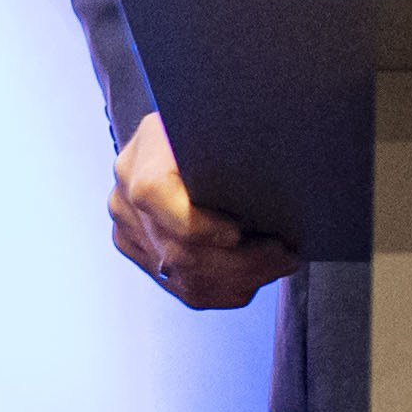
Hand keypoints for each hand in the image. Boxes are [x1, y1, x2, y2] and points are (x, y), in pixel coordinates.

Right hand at [108, 110, 297, 310]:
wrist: (190, 139)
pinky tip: (256, 274)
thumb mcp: (223, 124)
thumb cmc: (217, 129)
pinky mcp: (142, 254)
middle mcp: (126, 197)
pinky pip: (185, 288)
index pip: (155, 195)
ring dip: (241, 278)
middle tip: (285, 254)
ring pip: (185, 278)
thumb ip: (234, 146)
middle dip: (241, 261)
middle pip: (178, 250)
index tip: (237, 233)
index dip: (196, 224)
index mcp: (143, 155)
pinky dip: (228, 286)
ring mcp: (130, 231)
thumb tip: (273, 175)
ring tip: (279, 263)